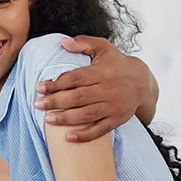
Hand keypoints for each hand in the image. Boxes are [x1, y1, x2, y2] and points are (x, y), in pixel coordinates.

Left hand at [35, 36, 152, 141]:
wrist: (143, 83)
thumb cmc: (117, 64)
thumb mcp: (104, 48)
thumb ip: (84, 43)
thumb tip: (63, 42)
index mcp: (102, 72)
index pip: (76, 78)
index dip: (57, 83)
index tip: (40, 88)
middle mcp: (109, 90)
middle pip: (78, 97)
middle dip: (56, 101)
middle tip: (38, 104)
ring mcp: (114, 106)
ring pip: (87, 115)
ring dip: (66, 119)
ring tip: (47, 120)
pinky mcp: (117, 120)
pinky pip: (100, 130)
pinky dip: (85, 135)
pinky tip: (69, 138)